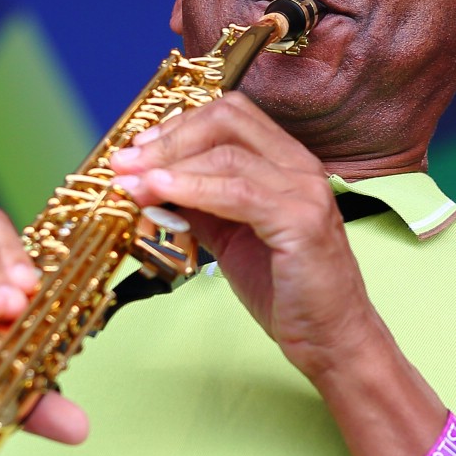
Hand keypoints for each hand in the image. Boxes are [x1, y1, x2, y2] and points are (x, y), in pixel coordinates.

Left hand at [107, 92, 381, 376]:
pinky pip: (237, 192)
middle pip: (227, 120)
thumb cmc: (285, 292)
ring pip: (227, 153)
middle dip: (168, 138)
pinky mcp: (302, 222)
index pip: (230, 116)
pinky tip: (158, 194)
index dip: (178, 125)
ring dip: (168, 165)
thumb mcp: (231, 238)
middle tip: (125, 163)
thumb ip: (201, 206)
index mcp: (287, 163)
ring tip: (129, 182)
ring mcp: (305, 191)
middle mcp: (301, 167)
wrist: (330, 339)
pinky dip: (191, 189)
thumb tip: (151, 184)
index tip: (138, 148)